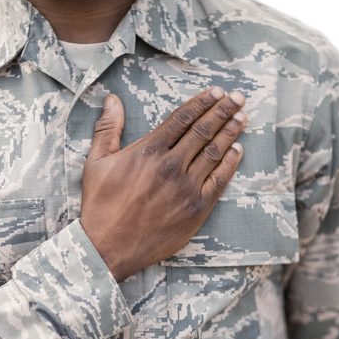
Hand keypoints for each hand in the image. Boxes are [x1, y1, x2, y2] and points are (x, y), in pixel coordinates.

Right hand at [80, 86, 245, 282]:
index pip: (182, 118)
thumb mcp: (96, 162)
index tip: (217, 92)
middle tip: (238, 98)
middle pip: (203, 130)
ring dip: (230, 132)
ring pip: (214, 152)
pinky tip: (238, 150)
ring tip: (242, 117)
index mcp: (148, 150)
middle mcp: (171, 165)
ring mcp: (186, 187)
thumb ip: (107, 128)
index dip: (202, 102)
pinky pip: (219, 181)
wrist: (108, 246)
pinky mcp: (196, 209)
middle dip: (223, 111)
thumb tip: (112, 99)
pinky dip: (230, 164)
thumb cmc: (99, 205)